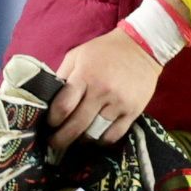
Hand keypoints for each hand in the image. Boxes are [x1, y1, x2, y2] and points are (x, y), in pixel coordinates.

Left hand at [48, 29, 160, 150]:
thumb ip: (62, 76)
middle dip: (62, 139)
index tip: (50, 124)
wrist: (141, 47)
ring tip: (76, 140)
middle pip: (77, 125)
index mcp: (85, 75)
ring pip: (95, 133)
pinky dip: (102, 140)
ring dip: (82, 140)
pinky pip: (114, 135)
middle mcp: (102, 91)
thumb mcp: (78, 55)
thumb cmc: (105, 50)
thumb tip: (49, 100)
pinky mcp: (133, 110)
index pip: (63, 107)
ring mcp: (119, 102)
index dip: (53, 120)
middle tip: (55, 144)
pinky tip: (96, 137)